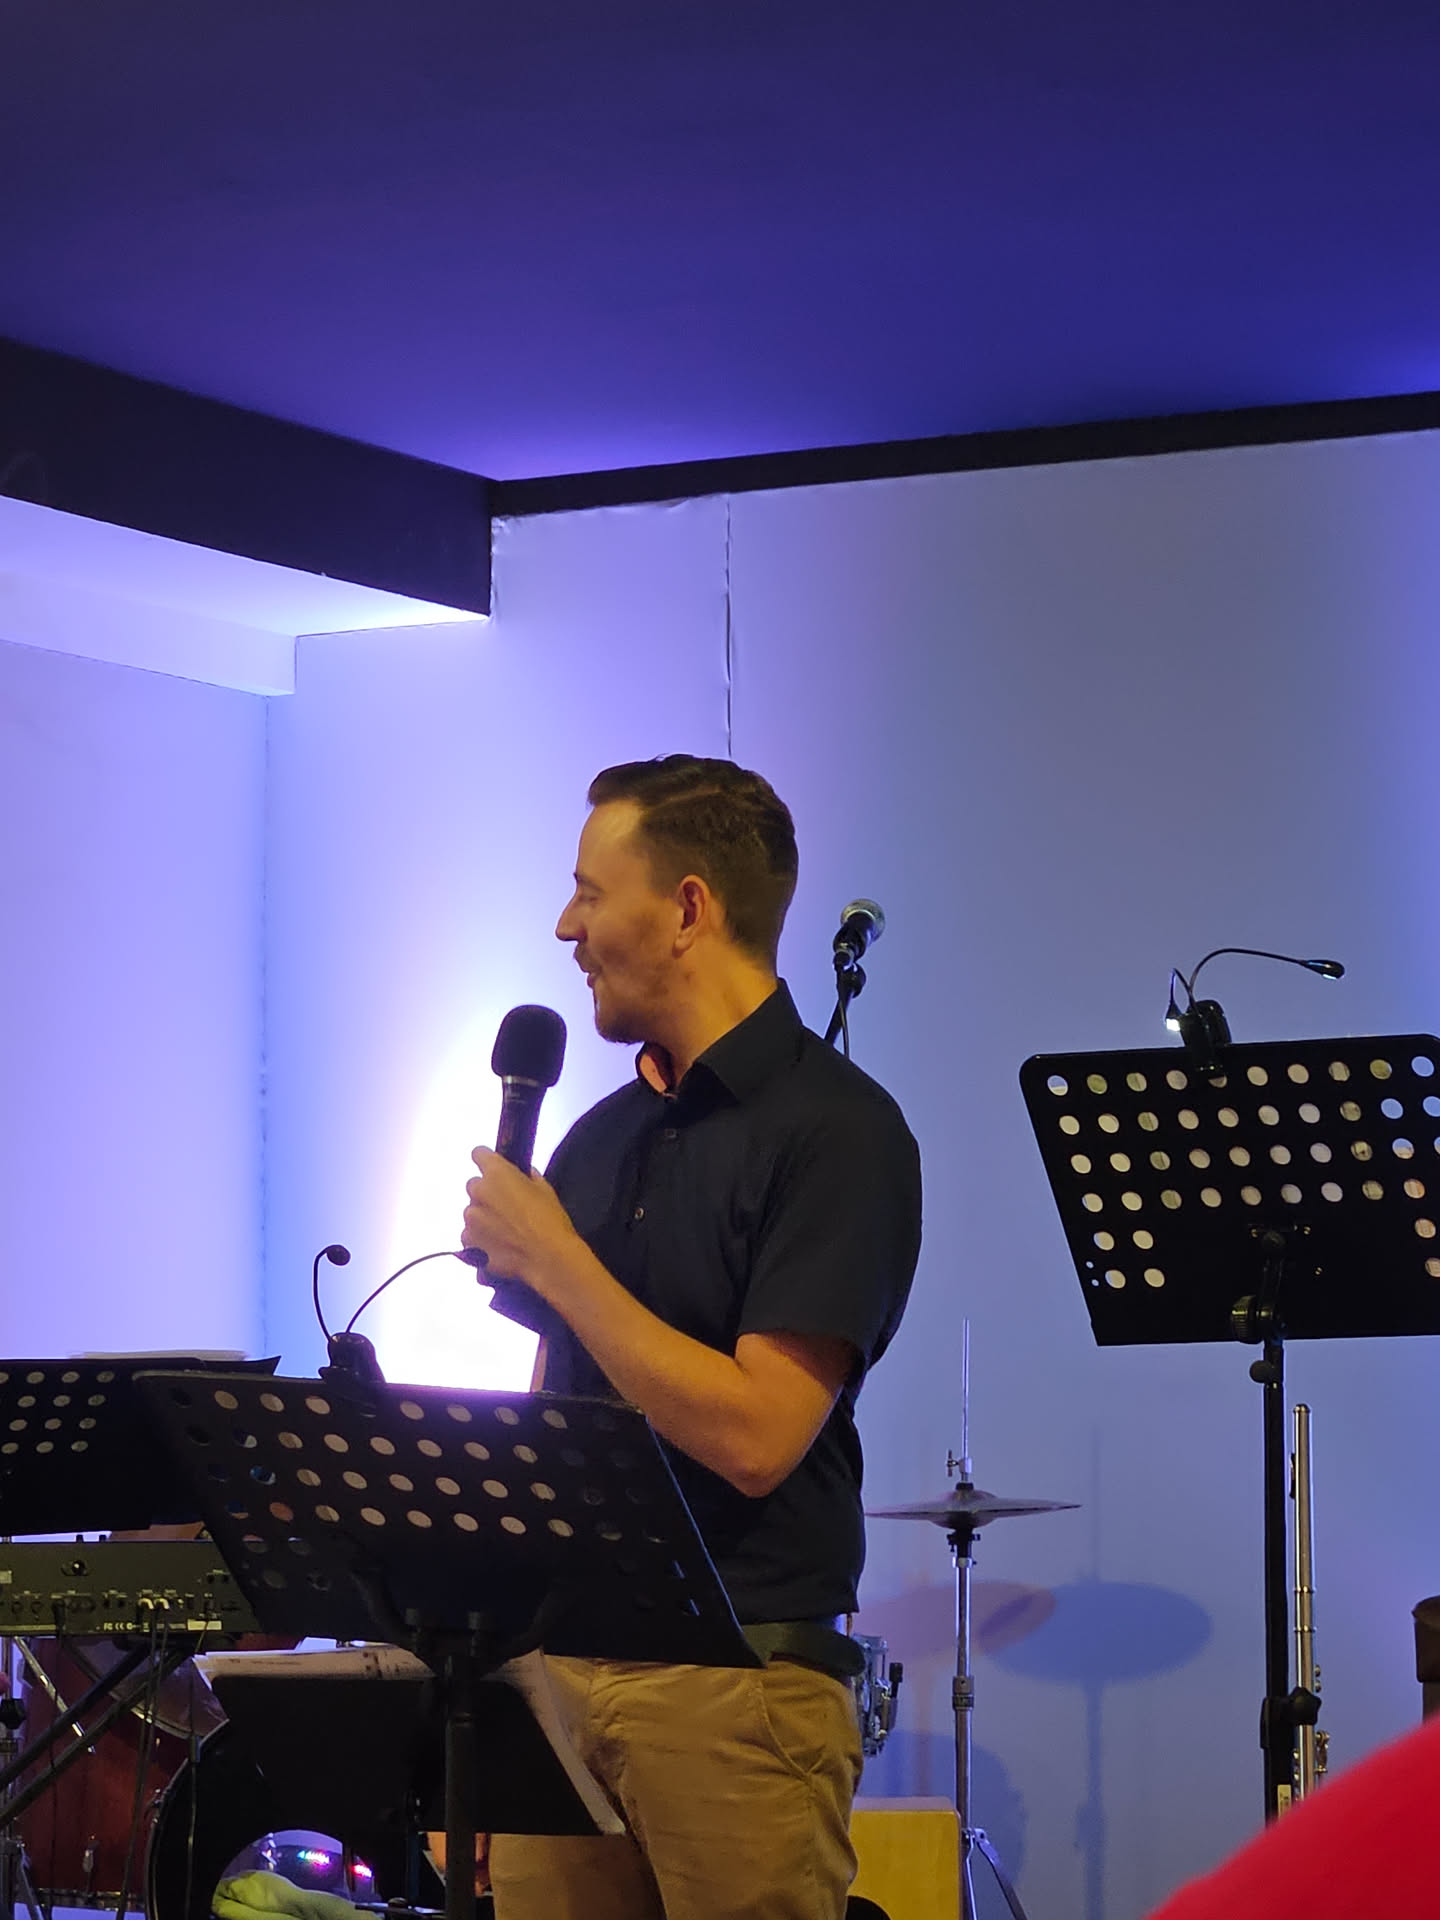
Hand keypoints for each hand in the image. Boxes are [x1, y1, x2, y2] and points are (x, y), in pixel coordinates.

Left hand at [463, 1147, 579, 1287]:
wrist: (547, 1258)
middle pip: (474, 1186)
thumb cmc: (550, 1221)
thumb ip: (529, 1178)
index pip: (478, 1153)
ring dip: (483, 1218)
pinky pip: (470, 1237)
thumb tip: (524, 1175)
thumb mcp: (546, 1191)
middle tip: (506, 1207)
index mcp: (497, 1173)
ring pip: (472, 1213)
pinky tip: (499, 1247)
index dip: (486, 1160)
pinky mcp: (468, 1243)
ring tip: (505, 1232)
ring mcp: (470, 1219)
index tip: (492, 1167)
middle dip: (487, 1194)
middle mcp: (478, 1192)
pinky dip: (480, 1240)